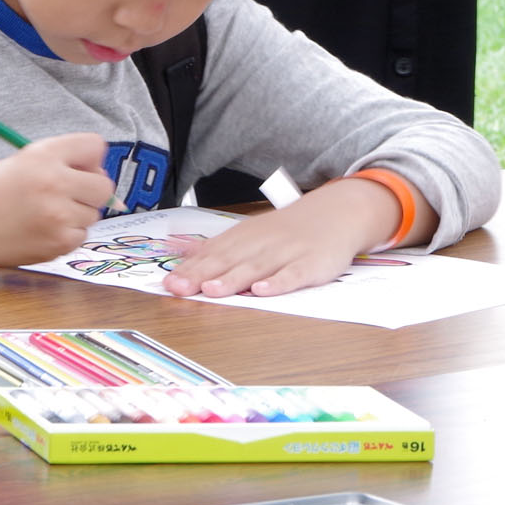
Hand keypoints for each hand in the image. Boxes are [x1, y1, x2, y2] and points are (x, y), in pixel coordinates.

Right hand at [0, 132, 112, 264]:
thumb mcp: (24, 161)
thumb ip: (63, 162)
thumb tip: (102, 177)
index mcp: (44, 154)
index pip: (95, 145)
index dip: (87, 159)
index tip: (74, 168)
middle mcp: (54, 182)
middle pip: (104, 185)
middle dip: (90, 191)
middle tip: (65, 196)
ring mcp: (58, 215)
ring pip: (92, 214)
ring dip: (75, 216)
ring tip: (42, 215)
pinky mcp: (58, 242)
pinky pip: (80, 236)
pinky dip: (65, 236)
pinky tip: (39, 231)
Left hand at [164, 178, 400, 298]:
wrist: (336, 213)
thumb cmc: (288, 230)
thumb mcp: (250, 232)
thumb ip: (216, 247)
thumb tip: (177, 251)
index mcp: (245, 237)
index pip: (213, 254)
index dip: (190, 269)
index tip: (168, 283)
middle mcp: (262, 244)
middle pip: (229, 261)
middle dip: (202, 275)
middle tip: (180, 288)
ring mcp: (287, 254)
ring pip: (257, 268)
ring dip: (233, 279)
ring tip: (212, 290)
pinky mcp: (311, 265)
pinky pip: (294, 275)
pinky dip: (278, 283)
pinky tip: (263, 291)